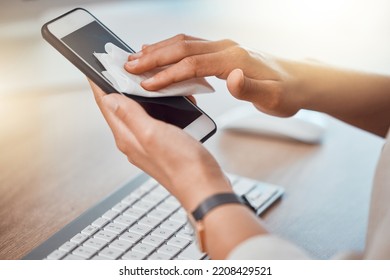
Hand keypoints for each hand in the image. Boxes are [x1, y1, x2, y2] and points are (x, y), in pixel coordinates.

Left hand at [89, 81, 231, 211]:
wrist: (203, 186)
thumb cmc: (181, 164)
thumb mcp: (152, 133)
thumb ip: (130, 115)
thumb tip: (109, 98)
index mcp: (127, 136)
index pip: (106, 105)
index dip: (98, 83)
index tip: (95, 67)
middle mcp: (133, 140)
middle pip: (118, 107)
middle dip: (117, 86)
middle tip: (118, 67)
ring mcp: (147, 143)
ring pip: (136, 112)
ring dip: (138, 95)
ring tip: (140, 79)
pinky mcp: (162, 144)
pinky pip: (152, 120)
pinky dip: (156, 106)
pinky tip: (165, 100)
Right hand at [125, 34, 301, 116]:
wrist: (301, 81)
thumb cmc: (287, 92)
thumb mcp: (273, 98)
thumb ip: (249, 88)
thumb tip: (230, 77)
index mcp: (234, 60)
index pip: (192, 64)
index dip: (168, 74)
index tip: (148, 84)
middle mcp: (226, 49)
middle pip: (182, 47)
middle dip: (154, 56)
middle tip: (128, 65)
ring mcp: (224, 48)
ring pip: (184, 43)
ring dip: (159, 49)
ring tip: (136, 57)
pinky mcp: (223, 52)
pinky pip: (191, 45)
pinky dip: (171, 48)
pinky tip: (161, 53)